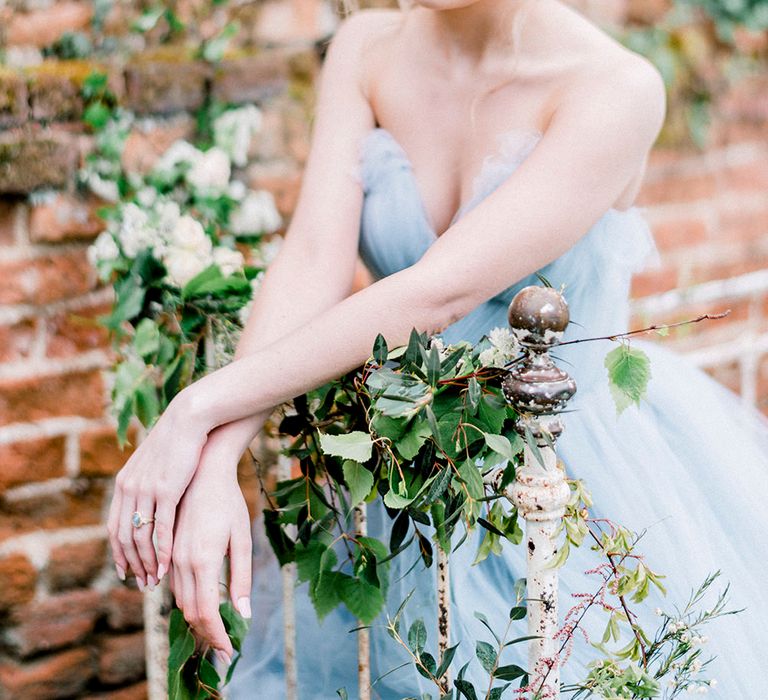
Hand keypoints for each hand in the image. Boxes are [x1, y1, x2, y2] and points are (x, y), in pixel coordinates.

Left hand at [107, 389, 207, 587]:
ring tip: (155, 581)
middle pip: (125, 536)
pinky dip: (161, 550)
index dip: (119, 553)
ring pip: (141, 536)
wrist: (188, 419)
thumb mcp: (155, 463)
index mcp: (125, 483)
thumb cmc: (179, 440)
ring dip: (147, 562)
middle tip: (142, 584)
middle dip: (133, 564)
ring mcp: (146, 490)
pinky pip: (161, 527)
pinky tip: (167, 565)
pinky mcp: (165, 489)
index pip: (114, 527)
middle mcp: (130, 488)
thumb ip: (148, 482)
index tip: (127, 571)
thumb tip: (151, 500)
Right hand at [169, 444, 252, 662]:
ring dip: (196, 617)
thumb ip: (242, 577)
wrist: (203, 472)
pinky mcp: (169, 549)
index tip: (228, 652)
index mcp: (204, 560)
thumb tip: (244, 614)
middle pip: (190, 611)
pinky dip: (187, 599)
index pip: (205, 613)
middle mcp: (182, 562)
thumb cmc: (229, 503)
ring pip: (180, 599)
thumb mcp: (242, 539)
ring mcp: (172, 555)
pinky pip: (174, 584)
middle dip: (207, 632)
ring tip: (216, 629)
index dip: (216, 637)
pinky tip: (202, 602)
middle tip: (224, 647)